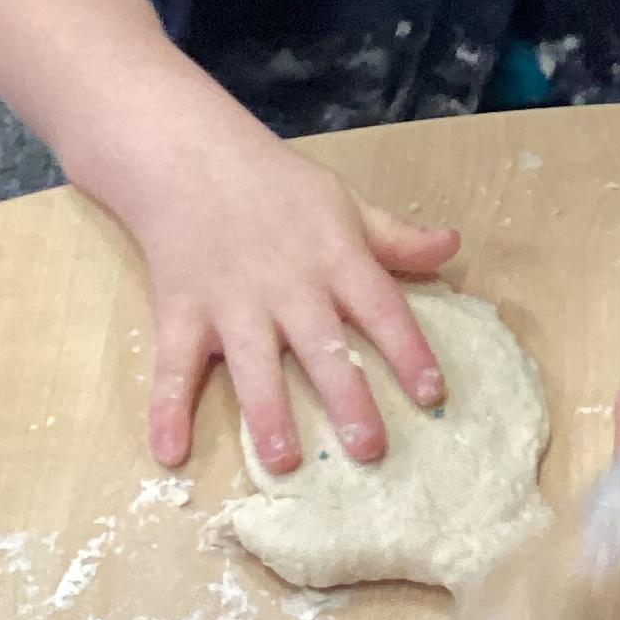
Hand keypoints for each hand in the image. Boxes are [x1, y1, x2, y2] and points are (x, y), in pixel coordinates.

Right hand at [125, 108, 458, 476]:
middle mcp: (286, 285)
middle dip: (346, 398)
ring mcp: (230, 301)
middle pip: (322, 346)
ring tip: (285, 463)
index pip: (381, 308)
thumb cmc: (275, 186)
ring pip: (252, 363)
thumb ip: (395, 236)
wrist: (187, 157)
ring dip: (268, 413)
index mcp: (333, 257)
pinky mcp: (180, 312)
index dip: (408, 350)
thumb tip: (453, 247)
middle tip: (370, 450)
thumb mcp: (343, 202)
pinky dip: (166, 409)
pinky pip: (172, 366)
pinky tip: (169, 453)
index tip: (432, 393)